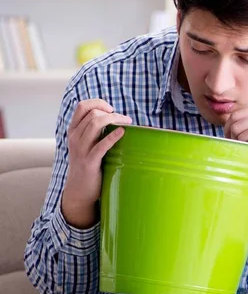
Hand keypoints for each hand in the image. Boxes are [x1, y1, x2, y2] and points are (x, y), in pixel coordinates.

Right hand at [62, 99, 131, 227]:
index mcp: (73, 131)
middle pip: (92, 114)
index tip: (111, 109)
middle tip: (126, 119)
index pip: (82, 106)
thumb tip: (115, 118)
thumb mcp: (86, 145)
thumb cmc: (88, 165)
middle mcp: (75, 137)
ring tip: (127, 123)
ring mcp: (80, 149)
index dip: (98, 103)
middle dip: (112, 113)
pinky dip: (113, 136)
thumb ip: (94, 131)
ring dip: (115, 120)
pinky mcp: (89, 162)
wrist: (79, 190)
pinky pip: (101, 145)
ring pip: (95, 124)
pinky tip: (122, 132)